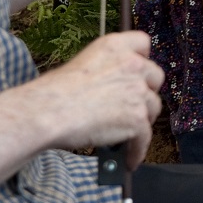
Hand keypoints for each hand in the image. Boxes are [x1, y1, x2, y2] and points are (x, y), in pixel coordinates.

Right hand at [30, 31, 162, 168]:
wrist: (48, 111)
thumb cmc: (55, 92)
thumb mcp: (82, 63)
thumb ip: (106, 70)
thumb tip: (112, 89)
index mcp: (116, 46)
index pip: (143, 42)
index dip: (142, 58)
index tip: (137, 71)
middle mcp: (132, 64)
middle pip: (155, 77)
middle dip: (145, 91)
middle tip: (132, 104)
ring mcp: (137, 91)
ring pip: (151, 107)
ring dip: (141, 120)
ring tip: (126, 134)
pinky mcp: (137, 118)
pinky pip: (144, 137)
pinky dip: (137, 150)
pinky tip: (128, 159)